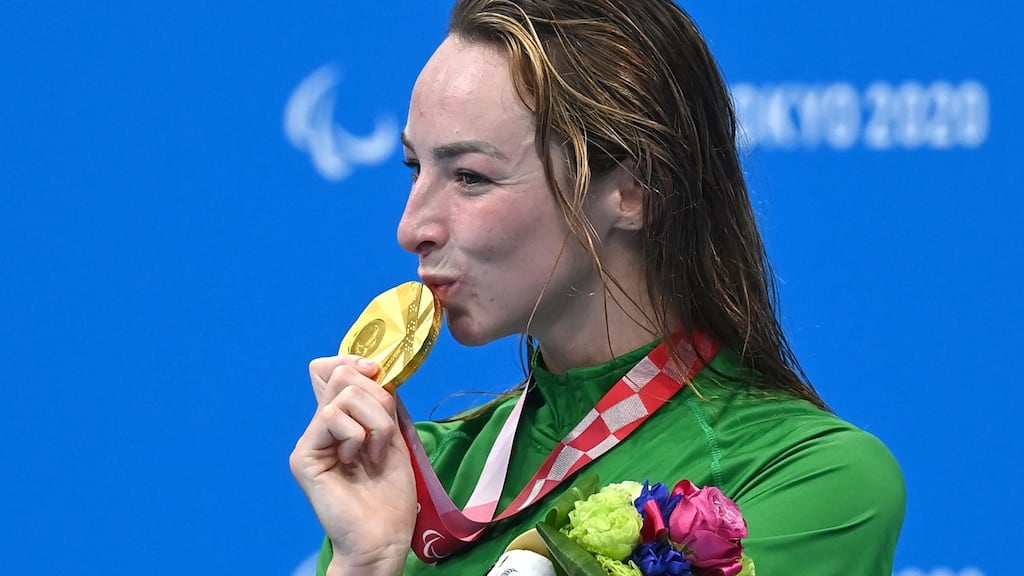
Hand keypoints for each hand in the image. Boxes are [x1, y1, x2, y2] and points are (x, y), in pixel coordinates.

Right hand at [290, 355, 415, 574]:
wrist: (384, 536)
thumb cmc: (391, 494)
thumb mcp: (394, 436)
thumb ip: (382, 403)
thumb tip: (375, 368)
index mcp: (342, 419)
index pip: (331, 369)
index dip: (354, 360)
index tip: (378, 373)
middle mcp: (321, 425)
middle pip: (340, 373)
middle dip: (377, 395)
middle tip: (385, 432)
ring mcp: (310, 440)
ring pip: (343, 394)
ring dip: (375, 421)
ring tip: (376, 453)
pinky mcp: (304, 456)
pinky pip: (331, 417)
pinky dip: (358, 435)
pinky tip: (359, 460)